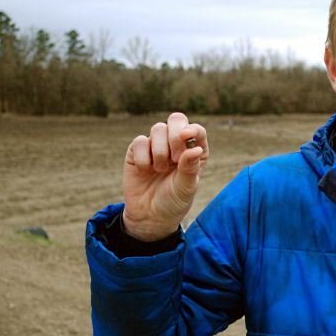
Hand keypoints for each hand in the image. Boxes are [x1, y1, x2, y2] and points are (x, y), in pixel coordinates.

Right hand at [121, 112, 207, 240]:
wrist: (149, 216)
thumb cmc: (173, 201)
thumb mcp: (186, 188)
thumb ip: (189, 168)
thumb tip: (194, 149)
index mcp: (195, 151)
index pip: (197, 130)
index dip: (191, 129)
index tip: (186, 137)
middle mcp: (177, 144)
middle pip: (176, 119)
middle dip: (174, 135)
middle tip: (174, 157)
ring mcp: (157, 145)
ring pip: (158, 128)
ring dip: (160, 151)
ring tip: (160, 170)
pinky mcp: (138, 150)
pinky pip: (139, 141)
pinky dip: (143, 157)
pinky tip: (145, 171)